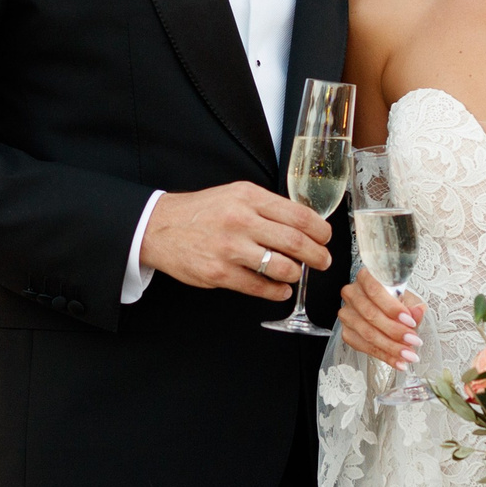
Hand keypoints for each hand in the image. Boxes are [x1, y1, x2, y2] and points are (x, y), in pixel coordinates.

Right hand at [140, 183, 332, 299]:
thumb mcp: (236, 195)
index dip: (320, 231)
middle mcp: (241, 221)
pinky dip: (277, 291)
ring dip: (297, 274)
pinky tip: (280, 289)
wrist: (159, 227)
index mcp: (249, 198)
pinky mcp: (219, 273)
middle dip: (317, 256)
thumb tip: (304, 224)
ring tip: (296, 274)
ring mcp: (230, 249)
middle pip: (296, 242)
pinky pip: (259, 287)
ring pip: (282, 267)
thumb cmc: (202, 211)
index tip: (326, 238)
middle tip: (323, 261)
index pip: (299, 216)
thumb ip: (267, 207)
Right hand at [339, 267, 423, 369]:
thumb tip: (418, 311)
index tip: (410, 322)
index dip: (392, 307)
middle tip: (414, 341)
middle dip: (395, 331)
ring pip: (368, 333)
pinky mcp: (347, 332)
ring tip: (409, 355)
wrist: (383, 308)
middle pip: (371, 315)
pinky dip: (384, 356)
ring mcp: (347, 314)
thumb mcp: (407, 298)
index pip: (375, 290)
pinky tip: (398, 361)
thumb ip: (413, 306)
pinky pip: (365, 347)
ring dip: (391, 347)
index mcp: (366, 277)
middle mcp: (352, 293)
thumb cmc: (395, 300)